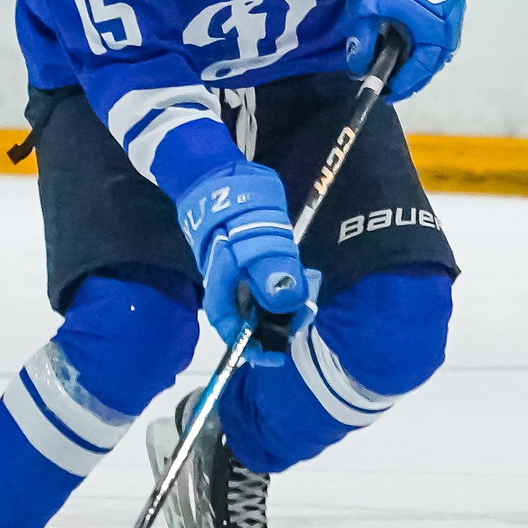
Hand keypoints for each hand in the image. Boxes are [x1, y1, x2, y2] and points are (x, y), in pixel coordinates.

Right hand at [174, 161, 316, 365]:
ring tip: (309, 290)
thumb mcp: (254, 237)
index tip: (278, 354)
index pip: (233, 330)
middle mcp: (229, 285)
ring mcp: (239, 271)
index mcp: (221, 287)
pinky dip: (286, 282)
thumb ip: (271, 268)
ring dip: (287, 302)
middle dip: (280, 322)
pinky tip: (303, 274)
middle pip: (252, 317)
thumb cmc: (233, 207)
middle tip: (306, 312)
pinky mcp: (250, 256)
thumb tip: (288, 301)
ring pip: (263, 299)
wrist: (218, 173)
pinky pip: (269, 279)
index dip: (254, 347)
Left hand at [337, 0, 463, 99]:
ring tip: (390, 56)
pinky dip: (418, 34)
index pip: (422, 69)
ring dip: (414, 51)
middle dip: (408, 71)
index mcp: (436, 29)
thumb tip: (358, 63)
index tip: (383, 91)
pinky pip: (434, 23)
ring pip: (433, 41)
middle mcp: (450, 21)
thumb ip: (361, 35)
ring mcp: (452, 4)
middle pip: (430, 58)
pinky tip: (400, 31)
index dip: (402, 83)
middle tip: (386, 77)